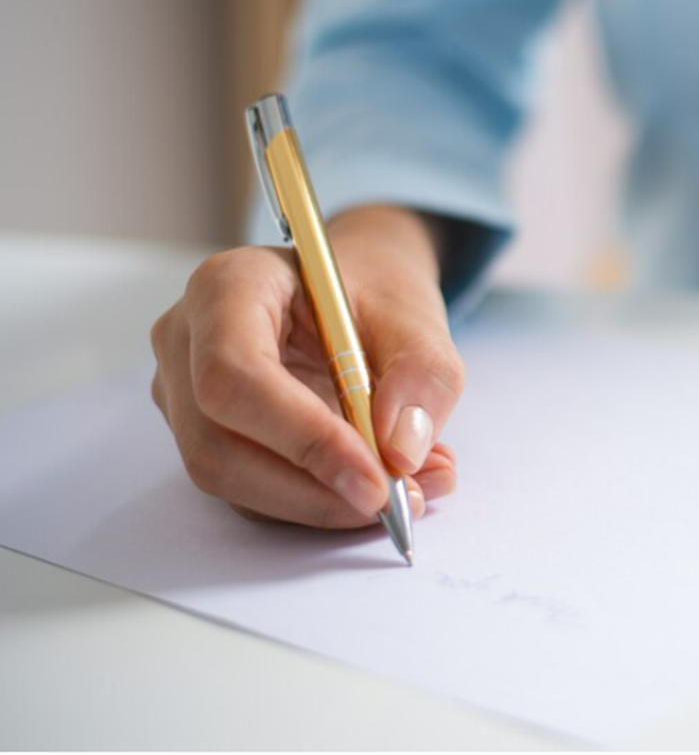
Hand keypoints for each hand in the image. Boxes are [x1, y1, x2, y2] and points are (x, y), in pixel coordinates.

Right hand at [151, 206, 460, 526]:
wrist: (358, 293)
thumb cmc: (375, 292)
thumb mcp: (418, 316)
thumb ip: (422, 375)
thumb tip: (401, 450)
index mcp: (228, 287)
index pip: (234, 375)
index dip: (302, 438)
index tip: (375, 479)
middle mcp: (186, 342)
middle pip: (219, 444)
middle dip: (314, 489)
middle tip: (403, 499)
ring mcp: (185, 394)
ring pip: (232, 479)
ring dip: (323, 503)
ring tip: (411, 488)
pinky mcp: (205, 435)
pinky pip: (250, 490)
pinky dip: (318, 501)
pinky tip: (379, 483)